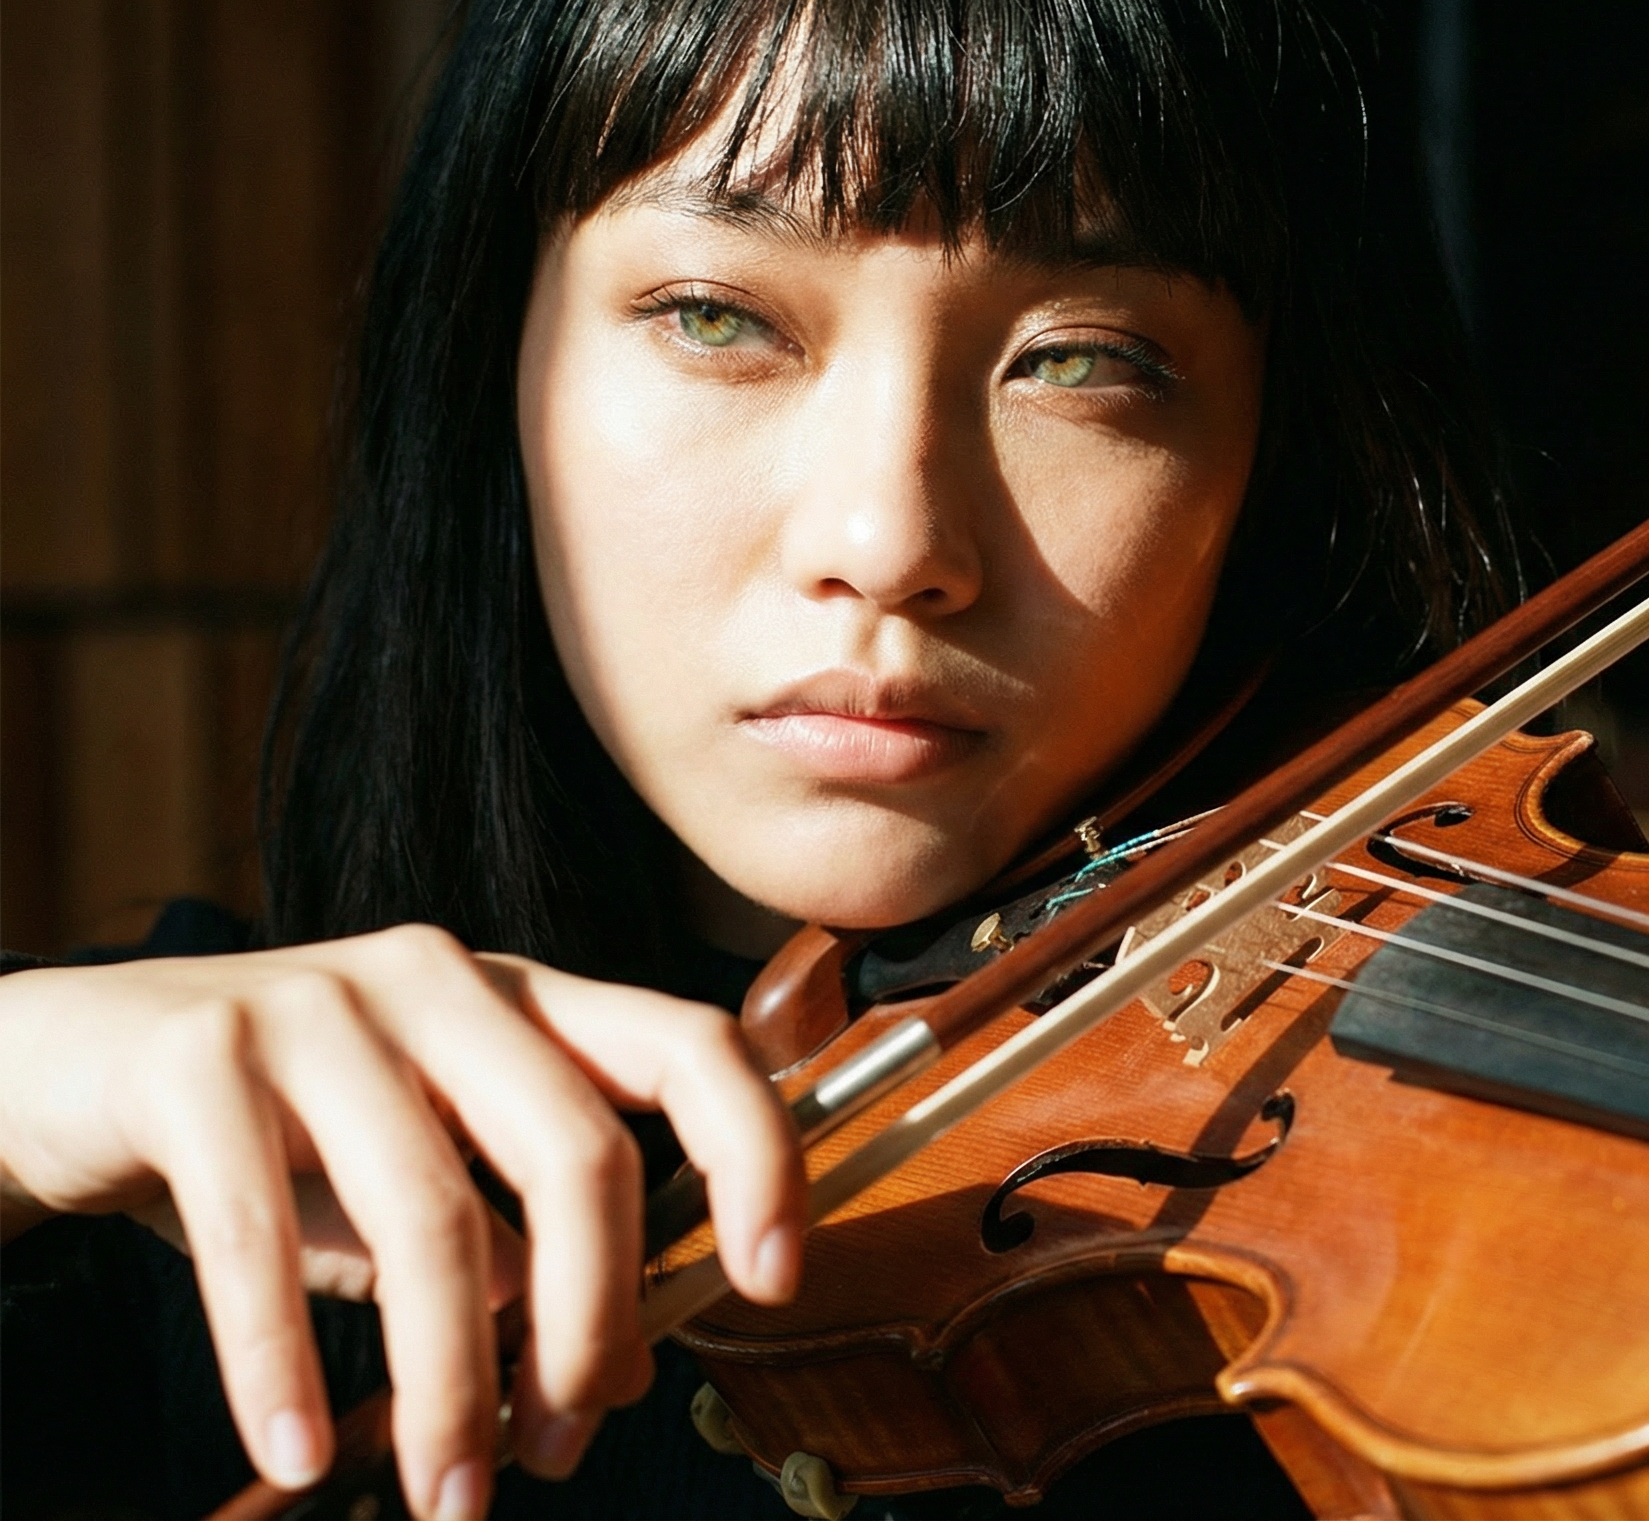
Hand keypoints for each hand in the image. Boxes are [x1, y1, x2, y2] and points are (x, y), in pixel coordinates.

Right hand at [0, 926, 806, 1519]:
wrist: (60, 1066)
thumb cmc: (270, 1134)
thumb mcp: (416, 1182)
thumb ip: (520, 1251)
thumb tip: (621, 1368)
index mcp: (525, 1000)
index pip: (693, 1047)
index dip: (756, 1157)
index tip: (775, 1279)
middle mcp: (442, 980)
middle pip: (577, 1152)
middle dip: (591, 1321)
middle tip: (564, 1447)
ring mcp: (317, 1004)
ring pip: (431, 1214)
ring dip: (447, 1382)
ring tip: (448, 1494)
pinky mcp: (195, 1057)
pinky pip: (260, 1235)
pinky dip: (282, 1361)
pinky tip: (294, 1445)